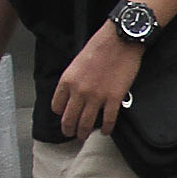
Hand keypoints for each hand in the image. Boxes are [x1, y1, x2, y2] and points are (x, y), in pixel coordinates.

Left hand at [51, 25, 143, 140]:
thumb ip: (74, 79)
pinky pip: (108, 120)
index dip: (60, 113)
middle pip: (69, 119)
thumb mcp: (77, 62)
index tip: (64, 115)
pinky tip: (105, 131)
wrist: (120, 41)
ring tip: (84, 136)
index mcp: (67, 81)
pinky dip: (106, 128)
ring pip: (86, 123)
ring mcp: (97, 97)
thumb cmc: (100, 46)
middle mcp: (79, 91)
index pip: (57, 106)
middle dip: (69, 129)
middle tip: (71, 133)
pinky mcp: (114, 99)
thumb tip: (75, 92)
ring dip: (83, 133)